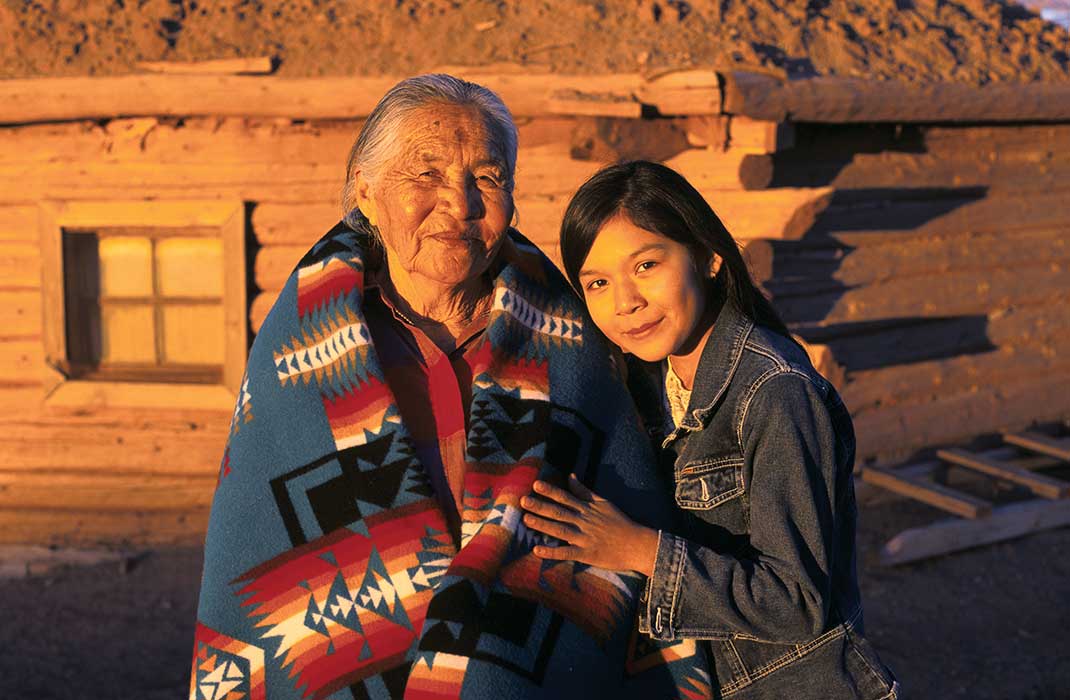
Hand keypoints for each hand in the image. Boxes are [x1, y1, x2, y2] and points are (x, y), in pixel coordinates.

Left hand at [520, 474, 659, 574]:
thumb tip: (571, 477)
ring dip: (543, 525)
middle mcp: (584, 521)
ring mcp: (584, 538)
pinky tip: (537, 551)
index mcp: (587, 509)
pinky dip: (552, 552)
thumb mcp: (603, 502)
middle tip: (523, 501)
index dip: (550, 491)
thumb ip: (585, 491)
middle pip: (559, 512)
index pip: (566, 497)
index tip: (535, 484)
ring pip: (560, 529)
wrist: (637, 544)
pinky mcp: (587, 554)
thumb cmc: (620, 522)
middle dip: (540, 506)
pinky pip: (567, 553)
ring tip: (526, 519)